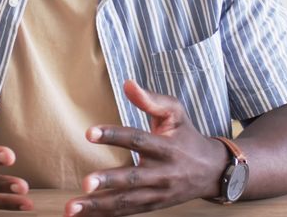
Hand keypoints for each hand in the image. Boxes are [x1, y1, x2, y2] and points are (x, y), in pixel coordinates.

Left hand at [64, 80, 227, 216]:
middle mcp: (163, 173)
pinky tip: (84, 216)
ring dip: (99, 207)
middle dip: (109, 182)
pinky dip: (105, 215)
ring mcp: (158, 193)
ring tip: (73, 208)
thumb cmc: (187, 136)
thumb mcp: (176, 113)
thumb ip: (151, 100)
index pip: (138, 140)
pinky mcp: (153, 206)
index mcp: (167, 148)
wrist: (213, 171)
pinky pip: (128, 212)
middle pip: (134, 179)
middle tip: (86, 183)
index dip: (114, 136)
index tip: (89, 133)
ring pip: (127, 202)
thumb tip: (127, 83)